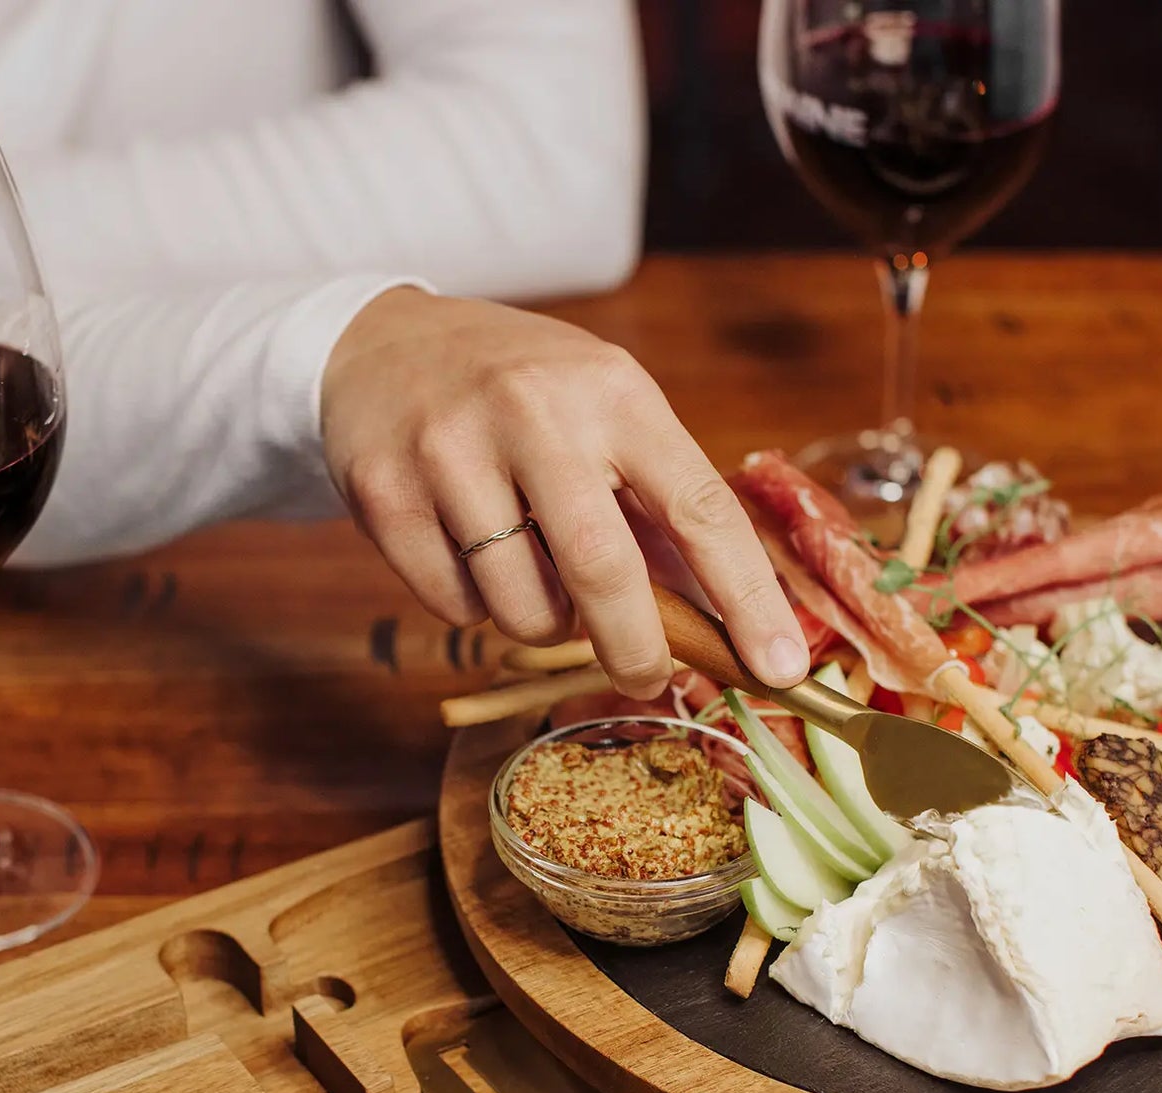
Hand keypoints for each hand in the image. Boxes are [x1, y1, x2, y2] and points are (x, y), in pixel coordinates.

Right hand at [321, 288, 807, 698]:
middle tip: (649, 678)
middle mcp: (533, 413)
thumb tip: (719, 619)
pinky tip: (466, 549)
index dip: (747, 598)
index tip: (781, 667)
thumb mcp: (603, 411)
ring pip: (521, 607)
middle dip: (637, 648)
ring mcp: (451, 451)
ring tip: (527, 568)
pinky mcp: (385, 493)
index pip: (700, 508)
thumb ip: (655, 505)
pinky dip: (474, 605)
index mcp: (614, 393)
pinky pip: (454, 606)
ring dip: (541, 621)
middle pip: (602, 570)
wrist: (380, 345)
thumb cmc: (519, 392)